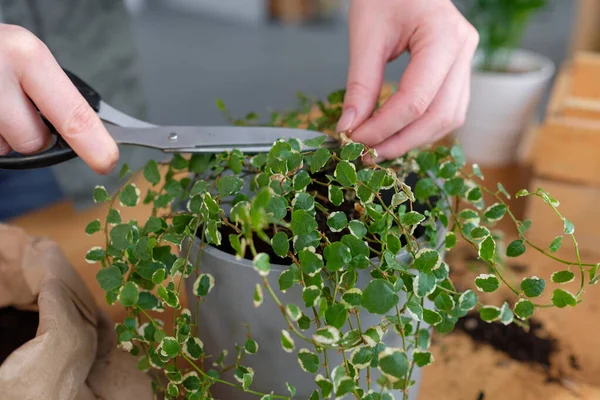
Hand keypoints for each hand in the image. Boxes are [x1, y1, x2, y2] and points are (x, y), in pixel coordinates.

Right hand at [0, 24, 117, 173]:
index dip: (93, 144)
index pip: (72, 114)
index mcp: (28, 57)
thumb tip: (91, 135)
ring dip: (4, 134)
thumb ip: (53, 92)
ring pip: (6, 147)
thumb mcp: (26, 57)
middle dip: (31, 134)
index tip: (107, 161)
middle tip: (19, 108)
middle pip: (34, 142)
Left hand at [338, 0, 478, 160]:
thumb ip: (360, 84)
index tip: (355, 139)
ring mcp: (467, 60)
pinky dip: (423, 127)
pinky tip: (397, 133)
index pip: (415, 100)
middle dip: (402, 142)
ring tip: (380, 148)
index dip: (384, 127)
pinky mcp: (458, 69)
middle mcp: (464, 50)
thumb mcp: (366, 35)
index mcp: (444, 36)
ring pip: (449, 118)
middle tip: (368, 154)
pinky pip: (448, 109)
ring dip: (415, 139)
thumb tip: (349, 127)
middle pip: (440, 116)